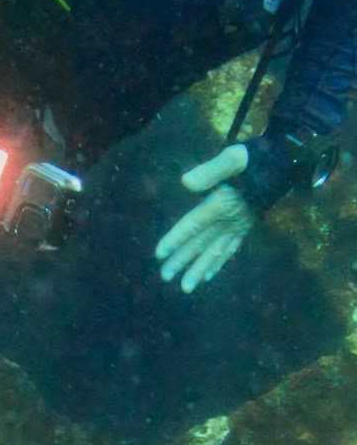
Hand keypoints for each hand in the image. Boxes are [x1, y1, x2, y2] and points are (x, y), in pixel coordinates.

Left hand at [155, 144, 254, 292]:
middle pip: (202, 243)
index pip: (194, 224)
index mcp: (223, 203)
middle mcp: (230, 220)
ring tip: (186, 287)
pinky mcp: (247, 226)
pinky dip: (219, 262)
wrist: (286, 163)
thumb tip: (186, 183)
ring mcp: (240, 225)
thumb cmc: (257, 157)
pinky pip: (231, 249)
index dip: (176, 239)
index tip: (159, 255)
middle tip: (165, 277)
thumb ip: (211, 171)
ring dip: (200, 269)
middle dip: (183, 261)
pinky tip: (210, 275)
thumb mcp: (234, 158)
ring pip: (217, 251)